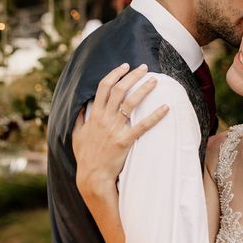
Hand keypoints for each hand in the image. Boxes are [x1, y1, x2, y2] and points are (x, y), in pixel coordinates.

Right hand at [73, 63, 168, 193]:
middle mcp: (104, 119)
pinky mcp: (125, 141)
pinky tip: (166, 107)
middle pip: (119, 90)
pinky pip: (143, 125)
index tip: (124, 66)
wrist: (92, 176)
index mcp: (94, 115)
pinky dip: (155, 115)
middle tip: (144, 67)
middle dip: (132, 76)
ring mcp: (115, 129)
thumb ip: (79, 119)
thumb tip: (81, 107)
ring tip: (155, 81)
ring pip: (131, 103)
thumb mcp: (76, 135)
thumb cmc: (85, 157)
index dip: (114, 74)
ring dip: (144, 89)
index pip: (103, 87)